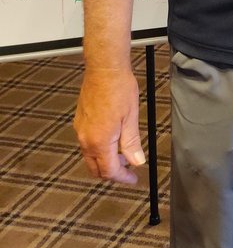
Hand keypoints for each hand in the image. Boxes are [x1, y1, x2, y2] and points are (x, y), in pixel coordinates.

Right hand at [74, 68, 145, 185]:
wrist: (104, 69)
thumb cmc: (118, 88)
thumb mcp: (131, 117)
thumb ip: (132, 143)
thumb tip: (136, 161)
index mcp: (99, 141)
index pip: (109, 170)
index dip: (122, 177)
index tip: (132, 178)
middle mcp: (86, 139)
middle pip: (96, 168)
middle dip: (112, 173)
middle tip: (128, 170)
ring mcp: (81, 130)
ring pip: (90, 157)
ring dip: (105, 160)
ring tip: (123, 153)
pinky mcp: (80, 121)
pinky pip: (87, 144)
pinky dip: (99, 149)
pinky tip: (112, 139)